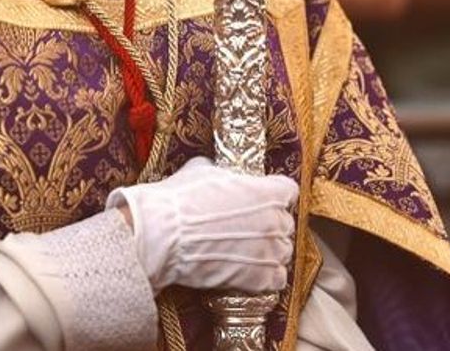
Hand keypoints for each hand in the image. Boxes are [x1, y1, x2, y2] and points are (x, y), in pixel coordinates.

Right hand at [107, 156, 298, 293]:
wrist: (160, 234)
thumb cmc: (179, 200)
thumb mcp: (200, 170)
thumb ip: (222, 172)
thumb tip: (220, 174)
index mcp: (266, 191)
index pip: (288, 191)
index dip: (274, 195)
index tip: (262, 200)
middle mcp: (274, 221)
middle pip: (285, 223)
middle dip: (269, 225)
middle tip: (247, 228)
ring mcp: (269, 251)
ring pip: (283, 252)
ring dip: (268, 252)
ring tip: (247, 253)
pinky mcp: (259, 278)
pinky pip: (277, 279)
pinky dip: (266, 277)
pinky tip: (250, 272)